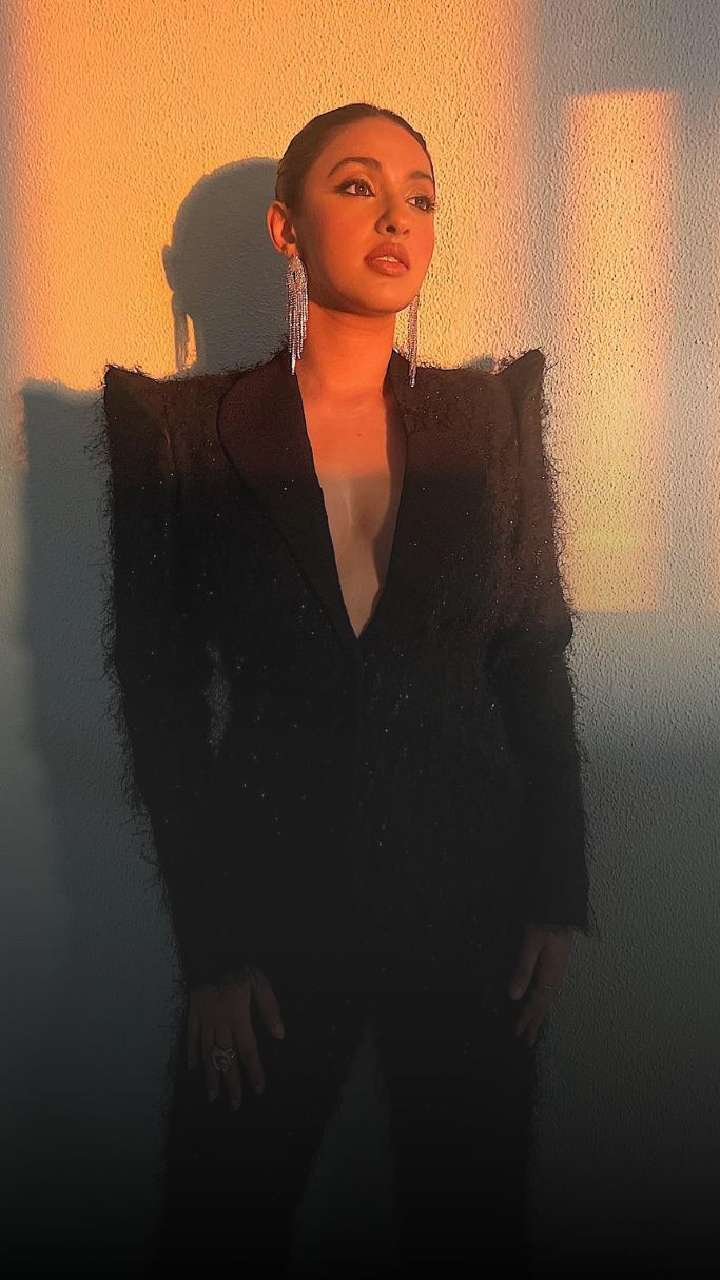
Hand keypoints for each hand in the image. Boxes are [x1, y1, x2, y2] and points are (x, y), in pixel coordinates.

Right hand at [188, 965, 285, 1110]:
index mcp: (237, 1016)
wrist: (209, 952)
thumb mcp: (259, 982)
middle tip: (235, 1104)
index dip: (254, 1070)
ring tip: (213, 1095)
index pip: (247, 1049)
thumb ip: (270, 1008)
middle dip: (231, 1082)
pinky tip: (193, 1069)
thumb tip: (280, 1035)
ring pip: (207, 1052)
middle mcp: (219, 1022)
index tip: (259, 1089)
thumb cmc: (238, 966)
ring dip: (211, 1074)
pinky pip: (190, 1036)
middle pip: (226, 1057)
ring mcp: (203, 1019)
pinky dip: (191, 1053)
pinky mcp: (192, 1012)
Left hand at [507, 924, 572, 1046]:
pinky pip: (550, 991)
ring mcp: (558, 972)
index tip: (516, 1033)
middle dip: (534, 1023)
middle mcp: (556, 977)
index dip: (525, 1019)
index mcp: (550, 975)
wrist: (563, 910)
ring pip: (548, 1000)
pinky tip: (541, 1003)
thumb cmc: (546, 924)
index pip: (535, 1004)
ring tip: (534, 1028)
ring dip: (540, 1015)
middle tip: (527, 1041)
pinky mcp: (557, 966)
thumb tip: (513, 996)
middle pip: (544, 1006)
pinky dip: (544, 1002)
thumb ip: (523, 969)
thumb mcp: (531, 944)